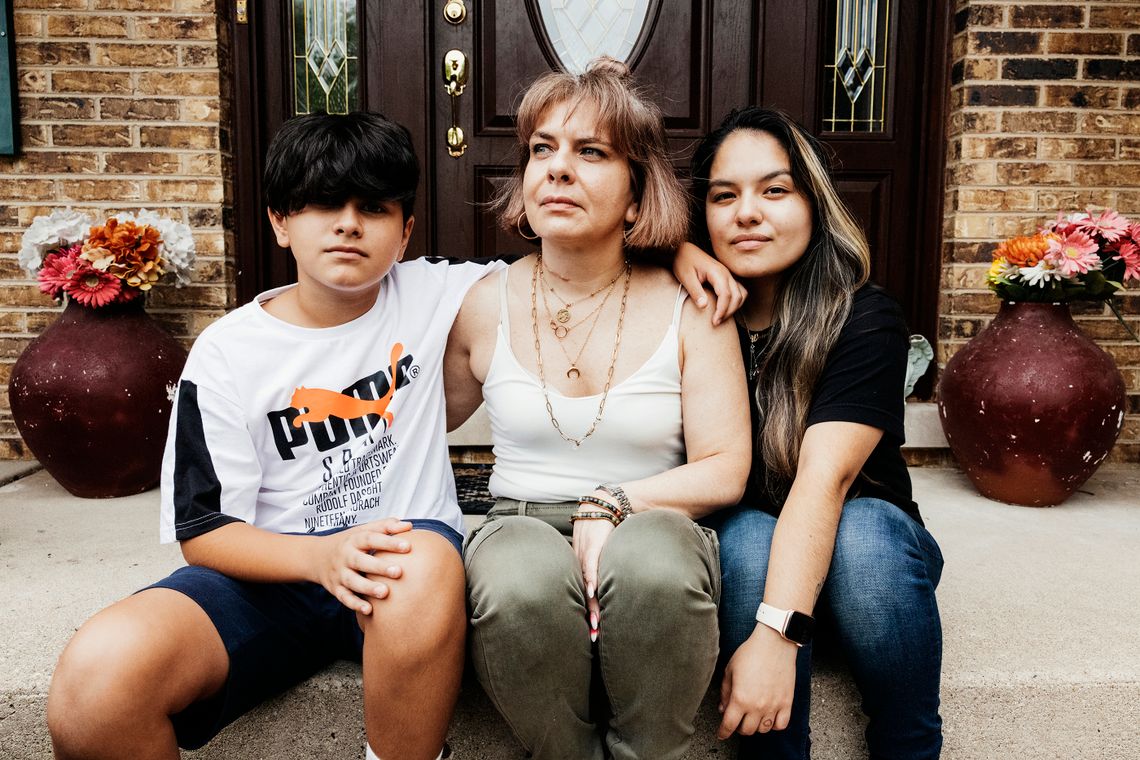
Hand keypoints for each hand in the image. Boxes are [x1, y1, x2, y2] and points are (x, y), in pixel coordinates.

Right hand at [312, 518, 413, 614]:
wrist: (316, 557)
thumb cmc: (349, 543)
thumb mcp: (362, 531)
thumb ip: (385, 527)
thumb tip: (409, 525)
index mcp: (354, 540)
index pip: (371, 539)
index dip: (388, 542)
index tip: (407, 547)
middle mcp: (345, 556)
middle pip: (360, 561)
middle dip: (379, 567)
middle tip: (399, 572)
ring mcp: (339, 573)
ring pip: (352, 581)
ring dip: (368, 588)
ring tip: (385, 593)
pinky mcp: (335, 589)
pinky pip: (344, 598)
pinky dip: (355, 604)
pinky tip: (369, 610)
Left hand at [572, 512, 614, 641]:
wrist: (602, 504)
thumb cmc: (603, 529)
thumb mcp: (601, 551)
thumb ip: (601, 568)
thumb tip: (609, 588)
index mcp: (580, 567)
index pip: (580, 596)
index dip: (584, 616)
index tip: (588, 635)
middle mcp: (579, 564)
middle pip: (582, 595)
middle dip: (587, 617)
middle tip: (592, 637)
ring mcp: (585, 554)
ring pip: (586, 584)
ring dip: (590, 605)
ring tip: (594, 623)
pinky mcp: (594, 544)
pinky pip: (591, 564)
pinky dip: (592, 578)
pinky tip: (592, 591)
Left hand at [673, 241, 747, 324]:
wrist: (684, 250)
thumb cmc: (683, 262)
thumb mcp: (686, 277)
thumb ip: (695, 291)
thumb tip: (704, 306)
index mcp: (717, 272)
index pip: (726, 295)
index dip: (722, 310)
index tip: (715, 322)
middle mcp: (726, 273)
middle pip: (737, 296)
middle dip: (729, 311)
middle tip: (717, 322)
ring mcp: (728, 274)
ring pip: (741, 294)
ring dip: (734, 307)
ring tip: (721, 317)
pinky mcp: (726, 277)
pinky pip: (738, 290)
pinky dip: (736, 301)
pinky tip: (725, 308)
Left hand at [717, 625, 798, 738]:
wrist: (774, 643)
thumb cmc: (750, 653)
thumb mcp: (730, 670)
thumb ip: (725, 692)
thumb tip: (722, 708)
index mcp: (740, 699)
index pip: (729, 725)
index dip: (723, 732)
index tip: (721, 733)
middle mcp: (757, 706)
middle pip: (746, 731)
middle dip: (738, 728)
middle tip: (737, 720)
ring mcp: (773, 706)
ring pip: (763, 729)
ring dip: (756, 726)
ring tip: (753, 716)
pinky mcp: (787, 702)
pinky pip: (781, 724)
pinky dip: (774, 725)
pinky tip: (769, 717)